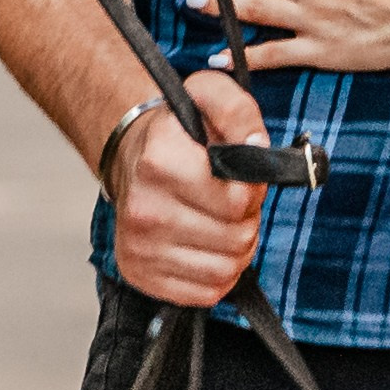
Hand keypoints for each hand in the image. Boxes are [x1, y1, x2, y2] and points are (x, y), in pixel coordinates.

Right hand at [107, 66, 269, 306]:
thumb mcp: (209, 96)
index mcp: (160, 160)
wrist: (132, 160)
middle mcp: (144, 208)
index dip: (251, 190)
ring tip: (221, 222)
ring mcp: (139, 247)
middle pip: (236, 238)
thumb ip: (238, 111)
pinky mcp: (140, 275)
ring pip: (226, 270)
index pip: (237, 200)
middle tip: (233, 201)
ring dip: (236, 249)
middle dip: (247, 220)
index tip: (240, 177)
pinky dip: (218, 274)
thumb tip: (257, 145)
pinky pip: (206, 293)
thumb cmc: (178, 133)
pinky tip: (206, 246)